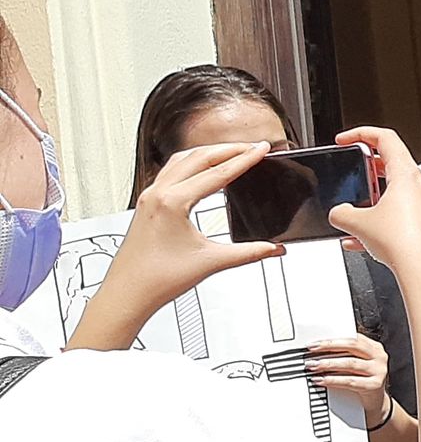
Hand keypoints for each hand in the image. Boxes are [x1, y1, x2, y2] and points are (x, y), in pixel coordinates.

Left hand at [94, 143, 282, 321]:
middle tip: (252, 147)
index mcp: (173, 202)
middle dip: (228, 149)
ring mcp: (149, 197)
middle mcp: (158, 194)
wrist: (126, 294)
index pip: (218, 173)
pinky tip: (200, 170)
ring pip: (181, 160)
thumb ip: (249, 253)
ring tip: (230, 152)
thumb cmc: (155, 280)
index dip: (244, 159)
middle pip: (199, 157)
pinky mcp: (146, 204)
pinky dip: (190, 164)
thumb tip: (273, 248)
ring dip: (208, 153)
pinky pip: (170, 172)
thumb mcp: (210, 262)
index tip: (261, 149)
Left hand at [308, 334, 392, 423]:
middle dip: (329, 347)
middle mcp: (379, 357)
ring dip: (329, 364)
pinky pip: (350, 381)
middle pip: (353, 346)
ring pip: (350, 363)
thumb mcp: (356, 364)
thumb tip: (318, 351)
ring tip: (314, 366)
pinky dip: (334, 380)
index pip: (352, 338)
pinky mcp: (374, 385)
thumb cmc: (362, 380)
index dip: (332, 339)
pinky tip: (322, 380)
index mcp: (374, 348)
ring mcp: (378, 371)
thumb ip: (344, 355)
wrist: (375, 402)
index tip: (314, 343)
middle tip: (311, 351)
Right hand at [327, 128, 420, 266]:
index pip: (385, 138)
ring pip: (394, 194)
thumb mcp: (358, 223)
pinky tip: (361, 241)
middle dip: (365, 171)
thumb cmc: (404, 243)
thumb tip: (340, 214)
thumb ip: (342, 213)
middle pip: (391, 165)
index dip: (362, 133)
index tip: (345, 139)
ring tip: (353, 215)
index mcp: (407, 174)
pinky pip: (399, 216)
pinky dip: (380, 222)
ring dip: (371, 201)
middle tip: (350, 175)